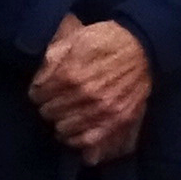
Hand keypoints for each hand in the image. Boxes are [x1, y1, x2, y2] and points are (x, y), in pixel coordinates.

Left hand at [30, 17, 150, 167]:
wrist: (142, 46)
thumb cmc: (106, 40)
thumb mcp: (73, 39)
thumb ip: (51, 60)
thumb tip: (38, 82)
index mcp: (69, 75)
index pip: (37, 95)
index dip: (38, 91)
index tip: (43, 90)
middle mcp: (85, 95)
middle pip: (48, 112)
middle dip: (48, 106)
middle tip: (55, 101)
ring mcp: (102, 110)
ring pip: (64, 128)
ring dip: (60, 121)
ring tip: (64, 115)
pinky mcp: (117, 119)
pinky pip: (88, 140)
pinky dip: (76, 140)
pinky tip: (73, 133)